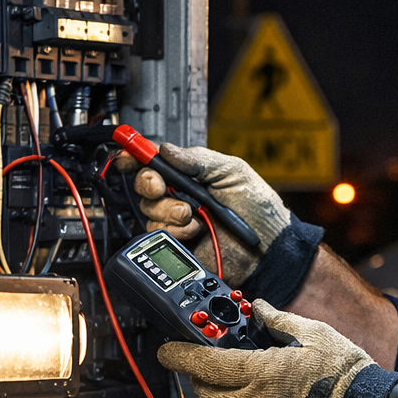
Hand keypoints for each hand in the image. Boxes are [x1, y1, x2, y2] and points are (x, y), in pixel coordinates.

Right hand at [114, 143, 291, 281]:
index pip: (156, 161)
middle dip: (150, 184)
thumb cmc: (259, 209)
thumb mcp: (233, 172)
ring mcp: (178, 220)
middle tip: (163, 188)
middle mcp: (180, 196)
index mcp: (192, 174)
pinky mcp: (178, 243)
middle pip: (144, 185)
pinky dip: (175, 230)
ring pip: (149, 211)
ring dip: (170, 211)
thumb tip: (166, 150)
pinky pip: (158, 234)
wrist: (268, 247)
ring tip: (194, 214)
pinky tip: (195, 230)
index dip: (136, 156)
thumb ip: (199, 160)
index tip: (128, 155)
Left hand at [158, 300, 374, 397]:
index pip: (203, 365)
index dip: (179, 356)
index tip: (168, 350)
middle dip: (203, 377)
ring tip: (253, 382)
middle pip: (208, 393)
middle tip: (212, 363)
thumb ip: (280, 321)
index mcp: (260, 373)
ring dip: (230, 397)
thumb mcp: (316, 334)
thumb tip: (260, 308)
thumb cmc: (346, 375)